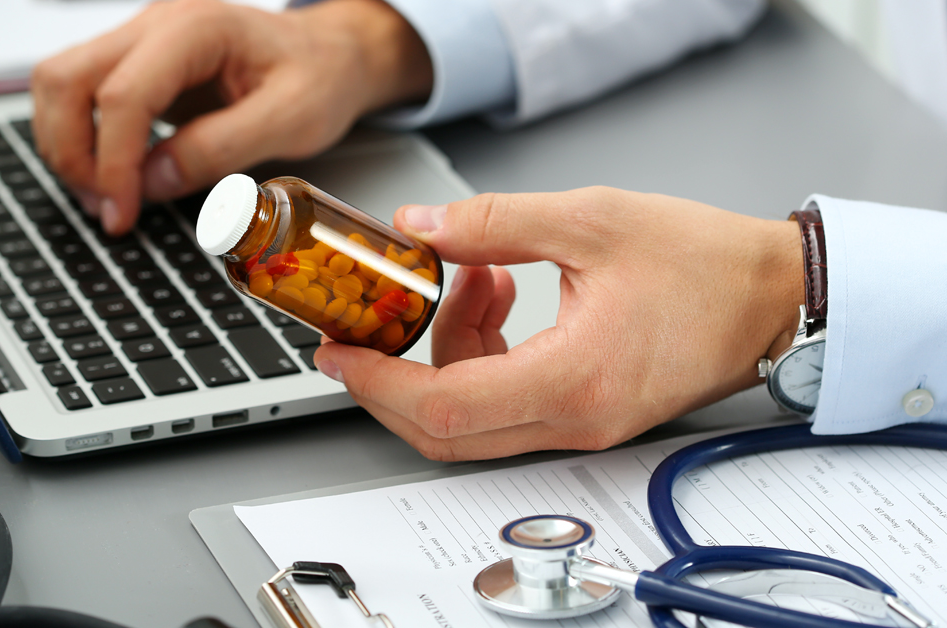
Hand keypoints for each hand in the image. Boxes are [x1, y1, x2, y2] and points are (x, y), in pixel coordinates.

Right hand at [30, 0, 431, 234]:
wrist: (329, 56)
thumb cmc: (318, 78)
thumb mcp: (290, 121)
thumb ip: (221, 149)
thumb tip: (151, 181)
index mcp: (196, 29)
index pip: (122, 95)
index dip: (112, 163)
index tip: (122, 212)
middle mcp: (155, 25)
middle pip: (64, 78)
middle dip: (71, 153)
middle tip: (106, 208)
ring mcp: (139, 41)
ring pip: (59, 84)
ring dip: (67, 147)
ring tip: (106, 200)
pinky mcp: (136, 66)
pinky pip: (81, 97)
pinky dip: (82, 141)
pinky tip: (113, 178)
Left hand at [313, 188, 804, 459]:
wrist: (773, 299)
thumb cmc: (707, 266)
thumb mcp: (591, 221)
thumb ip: (494, 223)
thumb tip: (422, 227)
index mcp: (573, 379)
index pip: (444, 407)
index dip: (378, 385)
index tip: (340, 356)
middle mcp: (574, 418)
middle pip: (446, 429)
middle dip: (397, 376)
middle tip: (374, 323)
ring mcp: (582, 424)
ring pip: (474, 415)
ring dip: (450, 347)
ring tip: (478, 274)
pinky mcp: (587, 413)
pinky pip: (508, 403)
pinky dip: (483, 355)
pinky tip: (501, 298)